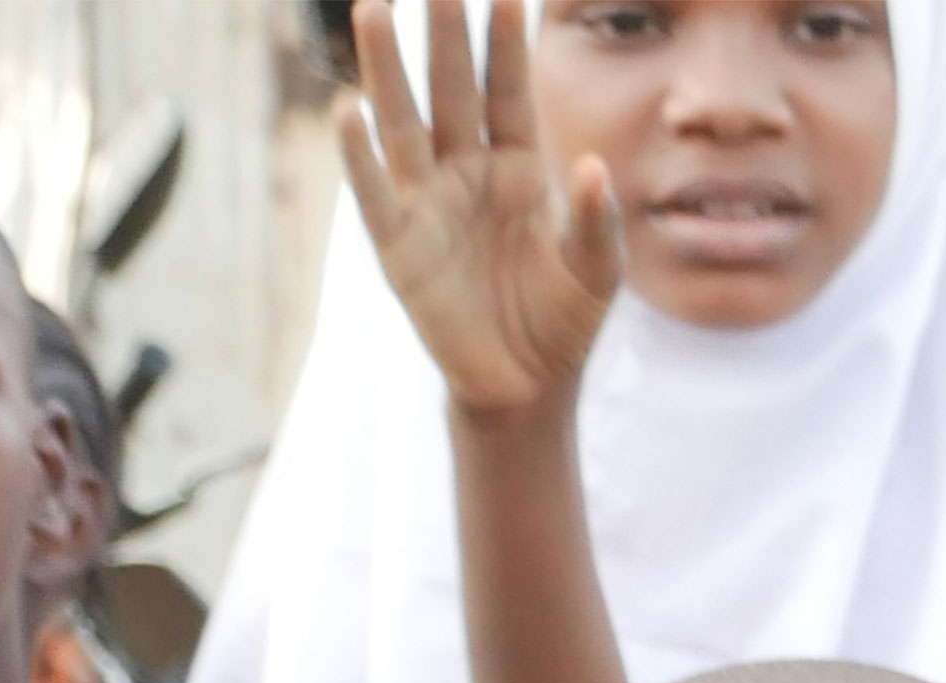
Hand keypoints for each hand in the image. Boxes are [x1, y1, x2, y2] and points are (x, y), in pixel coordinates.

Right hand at [345, 0, 619, 423]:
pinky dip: (361, 154)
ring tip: (376, 11)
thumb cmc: (563, 318)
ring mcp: (429, 201)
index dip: (506, 46)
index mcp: (519, 169)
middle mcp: (467, 171)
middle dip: (444, 36)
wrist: (527, 382)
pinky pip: (376, 191)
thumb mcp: (597, 272)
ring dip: (388, 70)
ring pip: (404, 122)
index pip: (509, 92)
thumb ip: (598, 222)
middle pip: (452, 91)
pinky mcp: (399, 243)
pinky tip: (348, 111)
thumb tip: (594, 166)